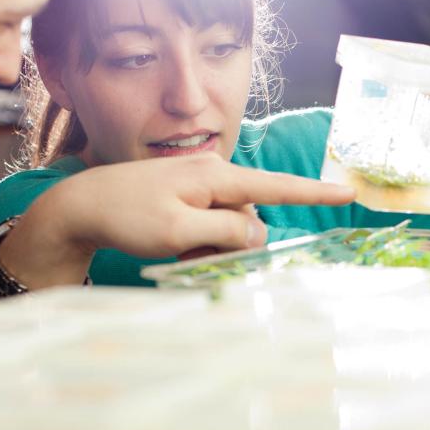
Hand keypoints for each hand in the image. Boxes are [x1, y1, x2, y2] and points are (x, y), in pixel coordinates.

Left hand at [0, 155, 353, 290]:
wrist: (80, 206)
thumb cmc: (127, 217)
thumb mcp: (180, 231)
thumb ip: (227, 230)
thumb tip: (260, 230)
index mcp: (216, 176)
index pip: (276, 186)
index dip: (314, 193)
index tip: (348, 191)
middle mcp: (213, 174)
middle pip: (250, 218)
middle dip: (235, 244)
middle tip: (191, 255)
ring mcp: (199, 185)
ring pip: (230, 226)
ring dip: (212, 247)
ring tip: (174, 251)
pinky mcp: (187, 197)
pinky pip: (210, 225)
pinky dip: (199, 242)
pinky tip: (172, 246)